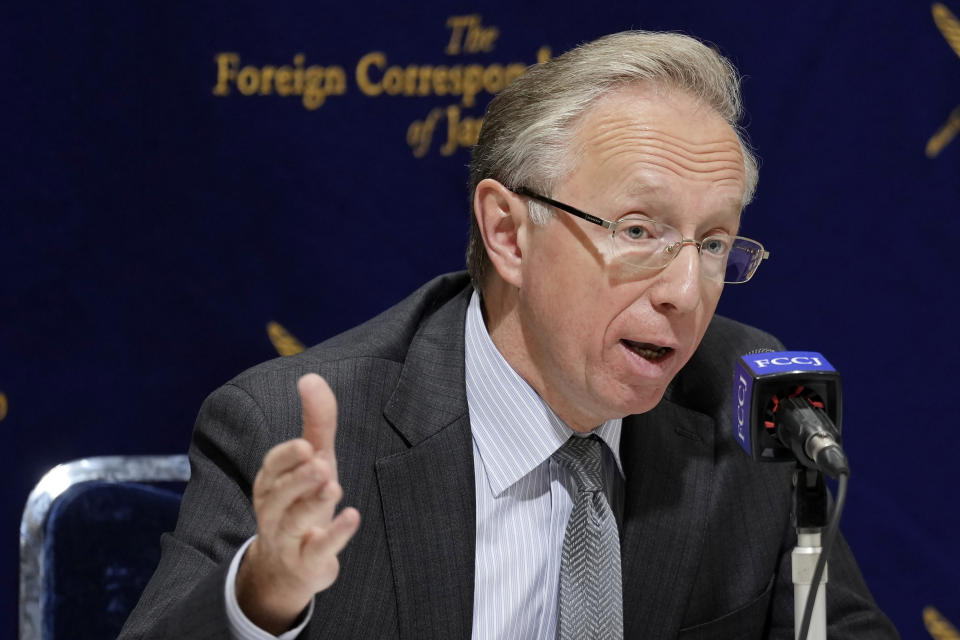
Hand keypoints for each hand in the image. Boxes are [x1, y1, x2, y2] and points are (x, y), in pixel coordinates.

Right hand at [236, 374, 360, 633]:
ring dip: (312, 503)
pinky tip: (352, 517)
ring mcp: (288, 538)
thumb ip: (316, 423)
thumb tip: (310, 377)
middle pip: (280, 494)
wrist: (289, 568)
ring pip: (294, 521)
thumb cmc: (302, 502)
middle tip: (321, 463)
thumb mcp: (313, 461)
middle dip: (298, 478)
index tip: (307, 445)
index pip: (273, 465)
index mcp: (272, 482)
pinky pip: (317, 550)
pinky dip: (334, 535)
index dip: (288, 456)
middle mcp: (274, 509)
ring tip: (333, 487)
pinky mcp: (307, 562)